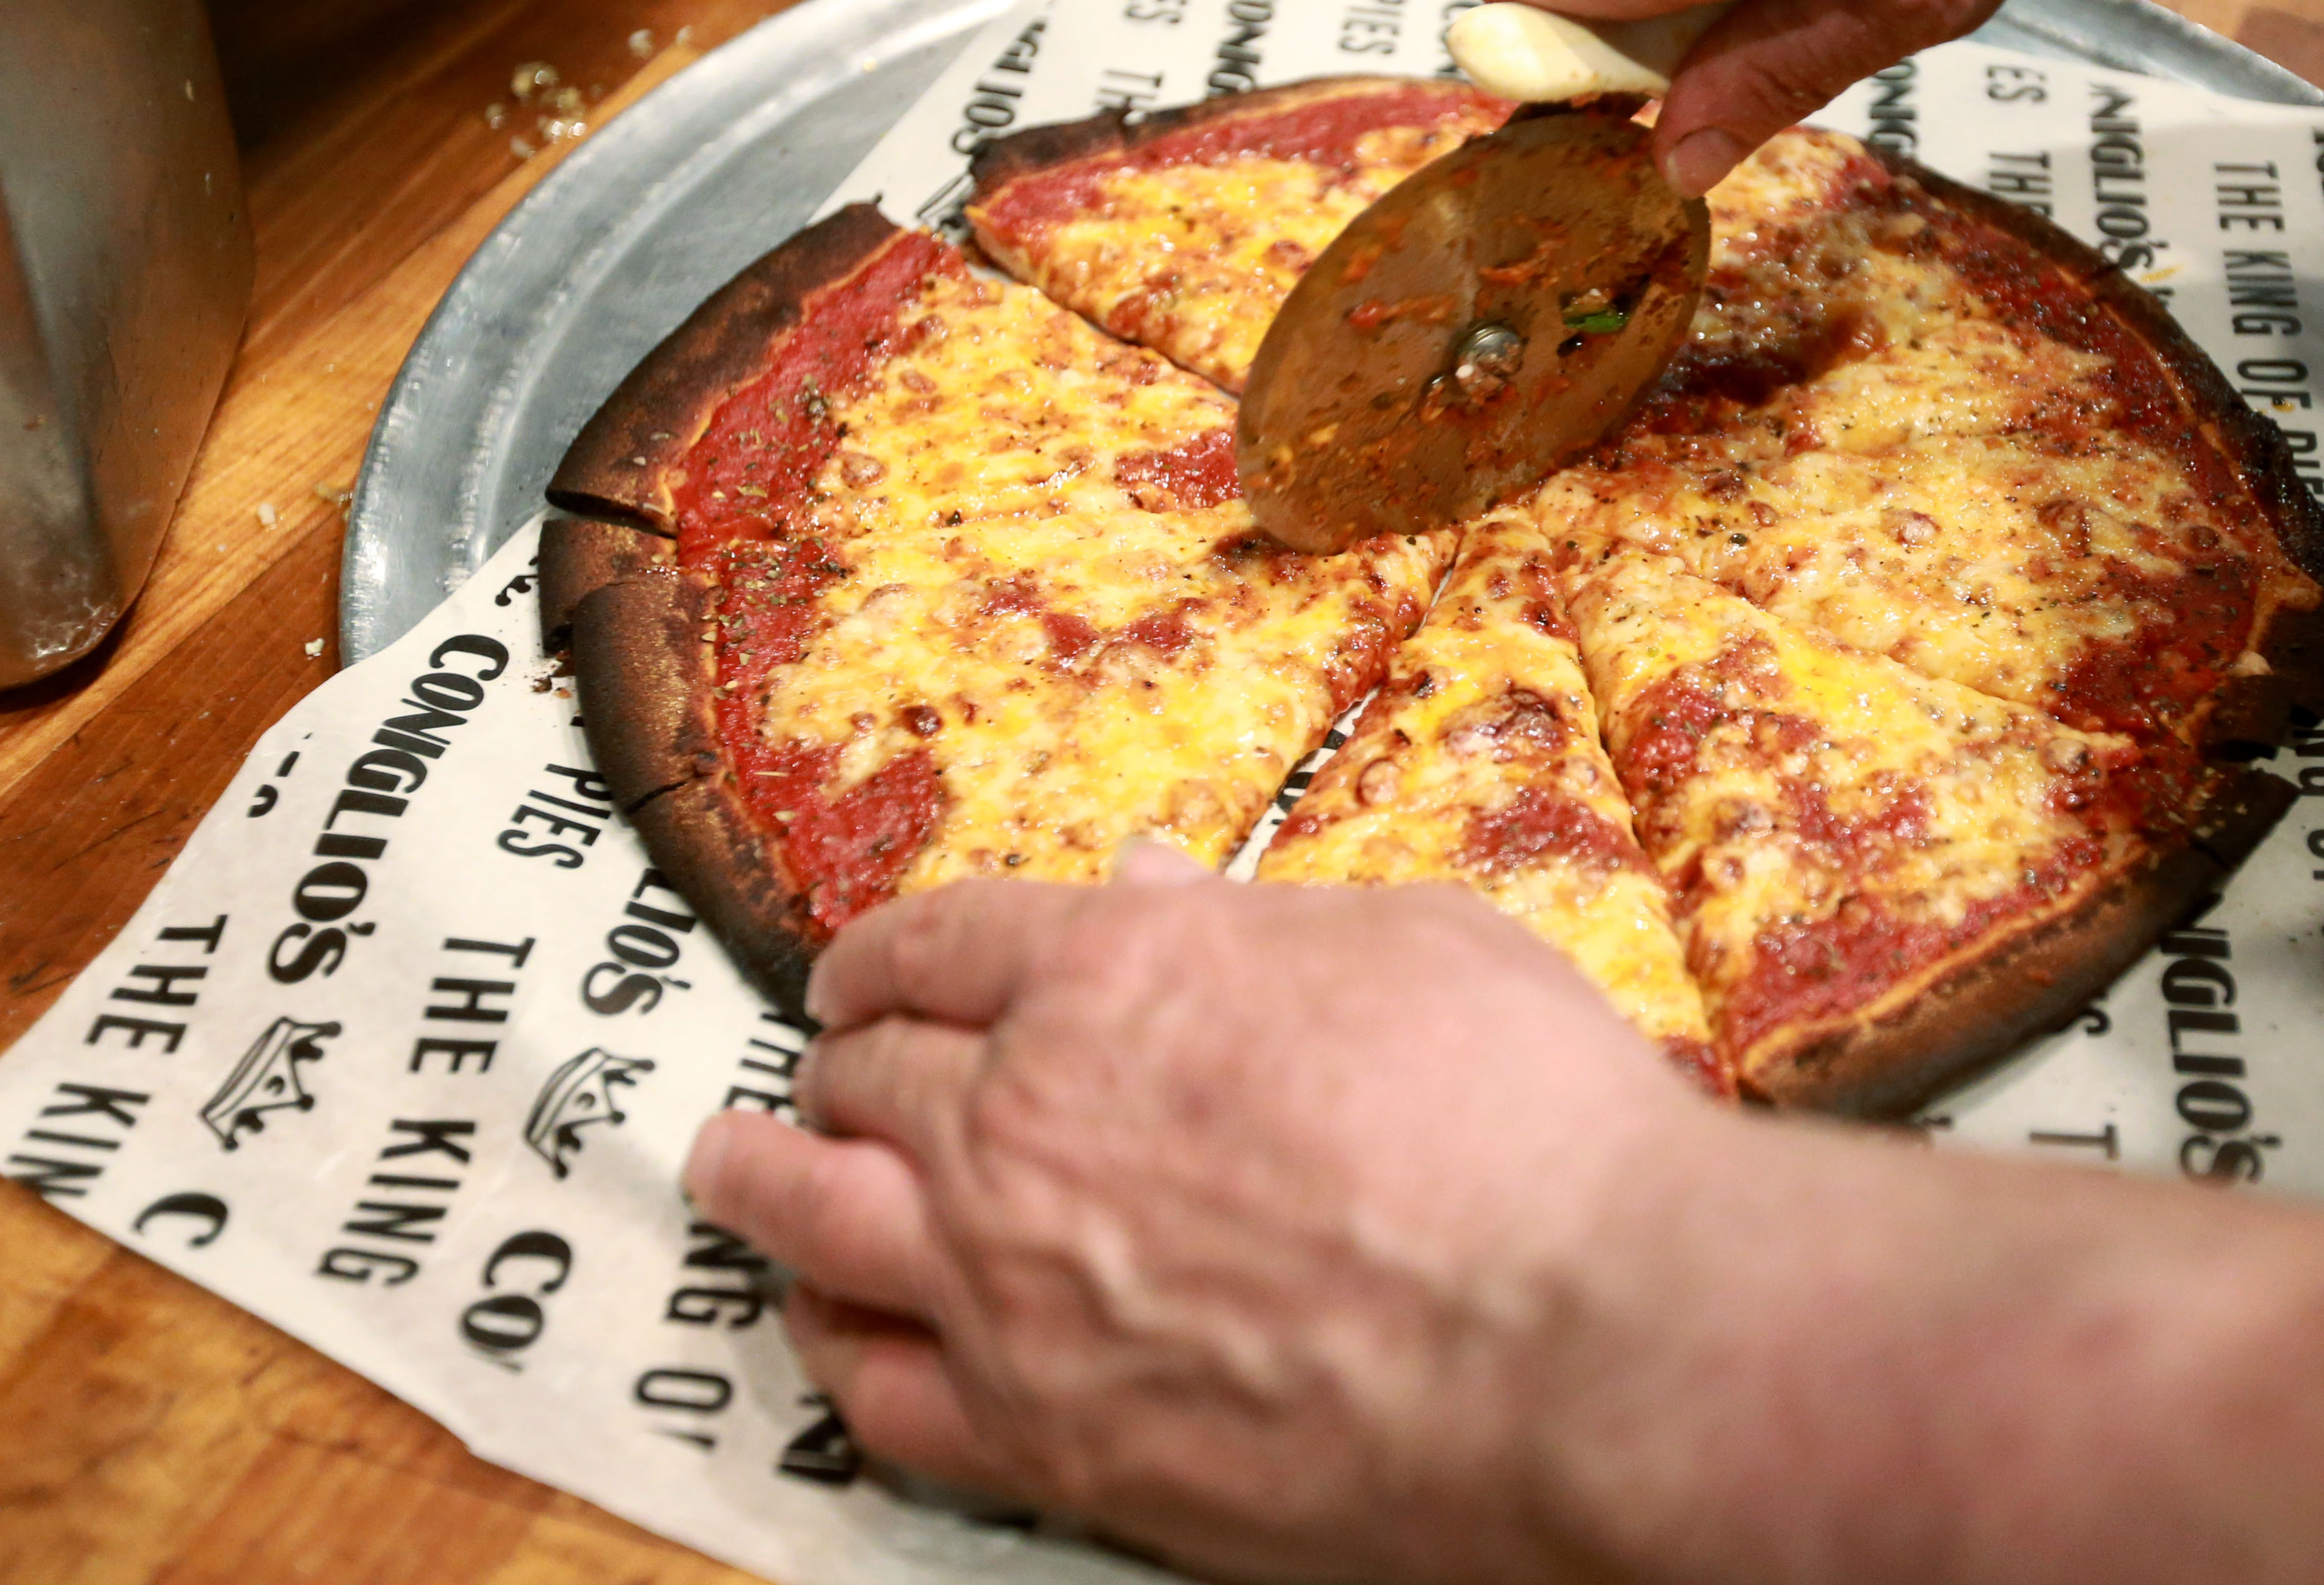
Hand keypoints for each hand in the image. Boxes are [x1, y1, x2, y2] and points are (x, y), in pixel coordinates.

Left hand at [682, 844, 1717, 1581]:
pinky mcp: (1044, 1436)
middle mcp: (1026, 1116)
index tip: (858, 973)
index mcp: (1118, 970)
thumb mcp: (1411, 943)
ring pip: (819, 1222)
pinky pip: (877, 1392)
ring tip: (736, 1172)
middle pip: (864, 1076)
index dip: (885, 952)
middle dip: (834, 1063)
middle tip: (821, 1074)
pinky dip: (834, 1347)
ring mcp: (1015, 1285)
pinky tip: (827, 1330)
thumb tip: (1149, 887)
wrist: (1587, 1335)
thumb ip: (1256, 921)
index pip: (942, 941)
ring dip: (763, 1184)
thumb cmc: (1531, 1118)